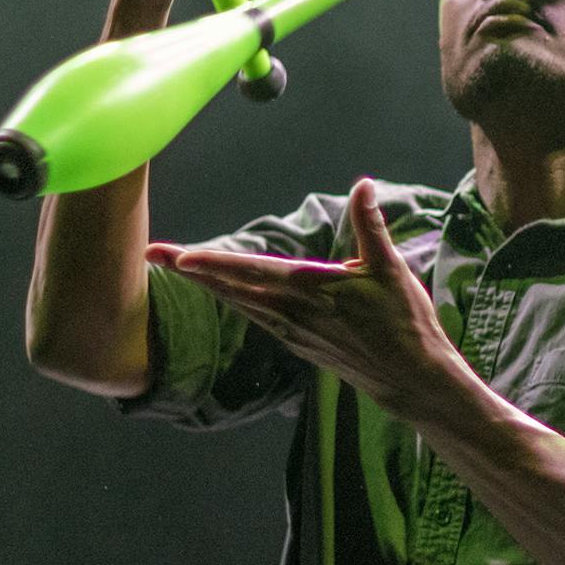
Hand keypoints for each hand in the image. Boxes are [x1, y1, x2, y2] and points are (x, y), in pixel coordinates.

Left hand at [151, 180, 462, 415]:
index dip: (214, 264)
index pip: (254, 272)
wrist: (410, 379)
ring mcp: (294, 332)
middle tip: (154, 254)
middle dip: (192, 270)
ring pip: (240, 304)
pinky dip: (234, 301)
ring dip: (208, 285)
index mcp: (315, 290)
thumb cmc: (406, 323)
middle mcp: (295, 313)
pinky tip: (223, 294)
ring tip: (178, 268)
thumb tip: (364, 185)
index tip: (179, 257)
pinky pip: (256, 317)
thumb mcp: (392, 270)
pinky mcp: (299, 344)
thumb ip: (371, 226)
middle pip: (233, 288)